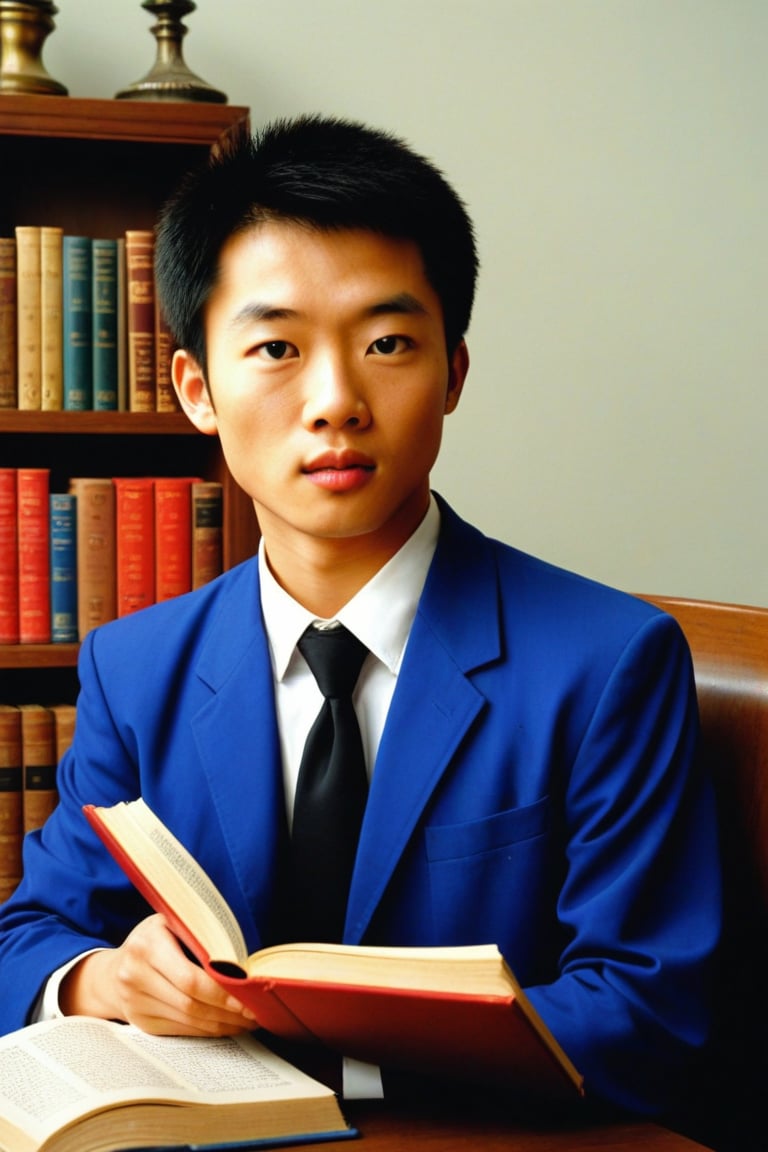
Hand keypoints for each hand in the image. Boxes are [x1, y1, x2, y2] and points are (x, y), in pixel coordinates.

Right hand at [59, 913, 257, 1035]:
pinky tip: (225, 1026)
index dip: (222, 993)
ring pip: (188, 1021)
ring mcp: (135, 1004)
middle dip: (228, 1012)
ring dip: (222, 1024)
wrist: (111, 971)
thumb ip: (197, 934)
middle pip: (191, 1003)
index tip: (249, 997)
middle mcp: (135, 976)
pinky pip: (180, 1030)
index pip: (190, 978)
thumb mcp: (169, 924)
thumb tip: (241, 955)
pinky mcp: (141, 1024)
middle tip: (256, 1013)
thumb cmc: (152, 940)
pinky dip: (206, 1030)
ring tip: (246, 1021)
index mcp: (146, 946)